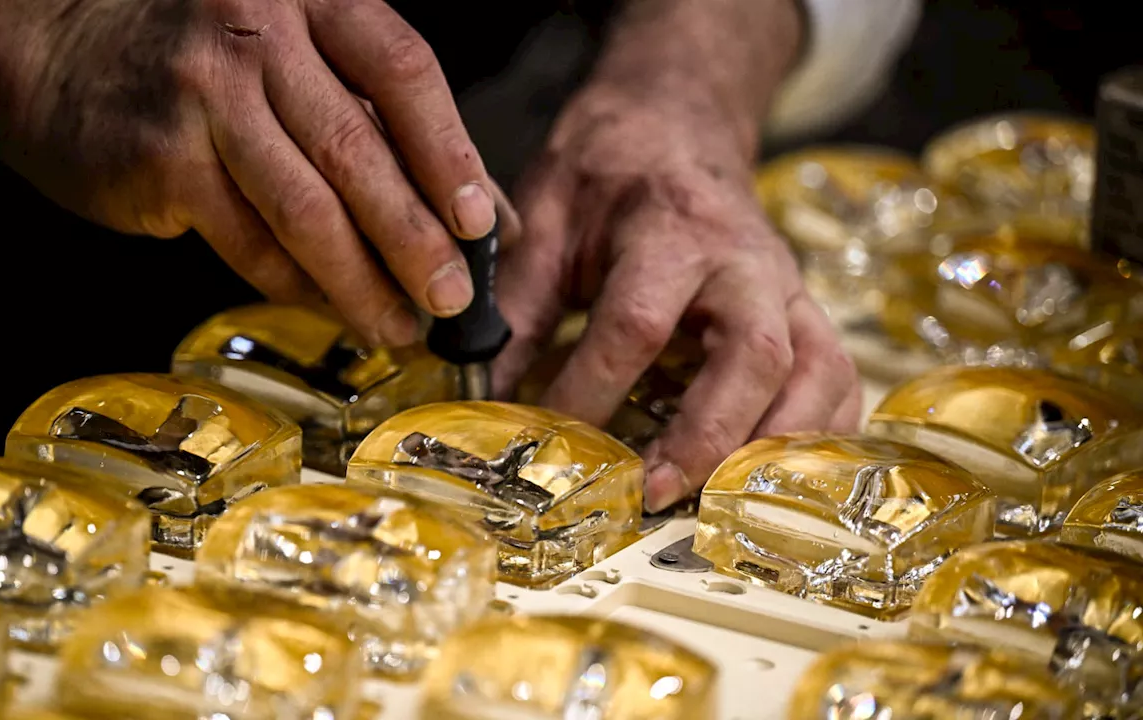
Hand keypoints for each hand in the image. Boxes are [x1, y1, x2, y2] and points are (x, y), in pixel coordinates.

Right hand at [0, 0, 512, 346]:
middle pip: (358, 149)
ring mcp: (203, 94)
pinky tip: (330, 308)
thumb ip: (395, 126)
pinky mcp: (161, 159)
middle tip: (450, 300)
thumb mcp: (305, 60)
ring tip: (398, 327)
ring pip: (304, 209)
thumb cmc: (206, 61)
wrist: (60, 51)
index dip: (450, 154)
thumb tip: (489, 211)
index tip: (481, 225)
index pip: (403, 72)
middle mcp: (257, 33)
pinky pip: (248, 241)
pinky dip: (297, 285)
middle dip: (414, 239)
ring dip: (359, 282)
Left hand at [494, 85, 861, 511]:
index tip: (549, 438)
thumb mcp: (547, 218)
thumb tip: (484, 394)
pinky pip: (840, 380)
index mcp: (672, 228)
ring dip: (773, 448)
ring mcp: (788, 289)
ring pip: (818, 374)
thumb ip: (517, 304)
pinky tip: (773, 477)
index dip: (592, 389)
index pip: (637, 322)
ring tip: (713, 502)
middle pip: (754, 356)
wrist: (679, 121)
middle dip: (708, 436)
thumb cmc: (608, 169)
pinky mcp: (806, 314)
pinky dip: (819, 436)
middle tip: (654, 493)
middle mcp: (746, 262)